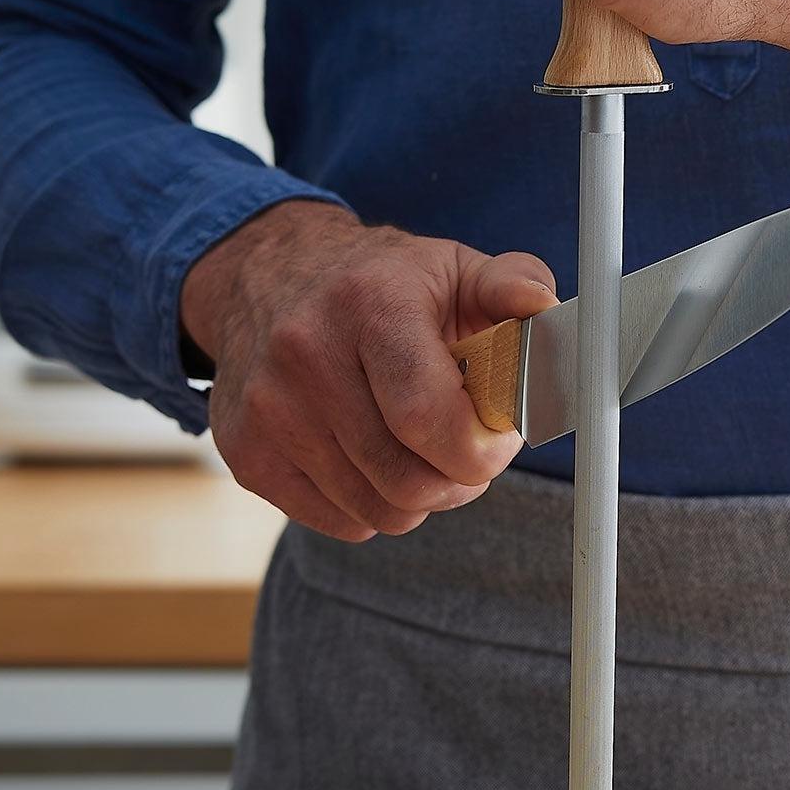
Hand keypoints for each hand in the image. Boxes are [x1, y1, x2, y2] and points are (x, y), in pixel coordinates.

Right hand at [181, 201, 558, 541]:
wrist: (263, 281)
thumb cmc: (375, 285)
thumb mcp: (449, 268)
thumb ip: (512, 287)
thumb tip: (543, 309)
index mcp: (369, 304)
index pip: (427, 416)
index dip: (480, 451)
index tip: (498, 442)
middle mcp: (305, 355)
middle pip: (408, 481)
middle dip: (459, 479)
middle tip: (465, 450)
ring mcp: (268, 411)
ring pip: (380, 513)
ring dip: (418, 496)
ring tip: (419, 449)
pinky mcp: (246, 455)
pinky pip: (341, 522)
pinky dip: (371, 505)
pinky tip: (370, 458)